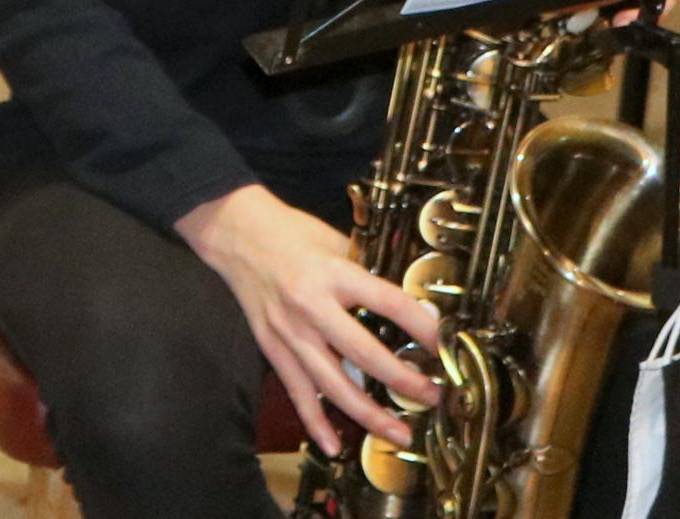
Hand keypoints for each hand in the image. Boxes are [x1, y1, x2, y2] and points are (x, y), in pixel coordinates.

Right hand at [173, 181, 442, 455]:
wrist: (236, 232)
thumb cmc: (291, 233)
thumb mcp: (336, 242)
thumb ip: (369, 274)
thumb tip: (412, 308)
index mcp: (334, 273)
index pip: (389, 303)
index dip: (421, 327)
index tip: (443, 346)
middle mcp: (311, 306)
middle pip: (363, 353)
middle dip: (402, 380)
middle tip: (431, 397)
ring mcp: (289, 331)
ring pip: (332, 383)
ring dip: (368, 413)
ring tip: (398, 432)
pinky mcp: (271, 346)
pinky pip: (296, 390)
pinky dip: (314, 421)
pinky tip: (333, 446)